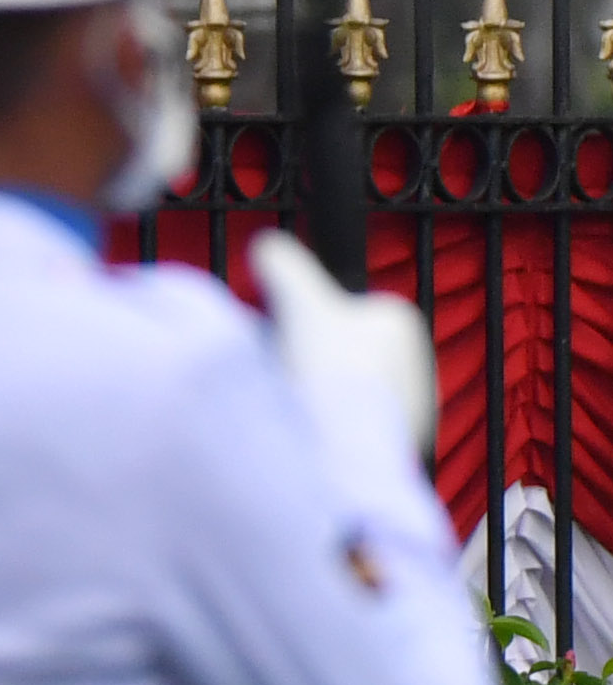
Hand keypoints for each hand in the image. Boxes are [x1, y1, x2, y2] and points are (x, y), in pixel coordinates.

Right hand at [252, 236, 436, 471]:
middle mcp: (417, 355)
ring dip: (331, 396)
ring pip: (356, 389)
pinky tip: (323, 430)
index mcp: (396, 317)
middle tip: (290, 376)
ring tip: (304, 406)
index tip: (284, 342)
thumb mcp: (297, 303)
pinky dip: (345, 425)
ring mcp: (416, 399)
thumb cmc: (327, 367)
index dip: (302, 325)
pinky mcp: (408, 437)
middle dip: (318, 361)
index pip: (338, 312)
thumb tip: (266, 243)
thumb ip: (283, 264)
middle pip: (345, 352)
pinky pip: (367, 423)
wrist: (346, 440)